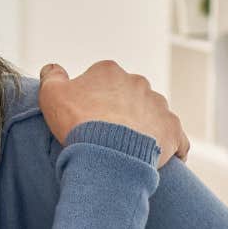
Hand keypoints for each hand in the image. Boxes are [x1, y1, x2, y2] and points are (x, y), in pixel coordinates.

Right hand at [37, 61, 188, 168]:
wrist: (107, 152)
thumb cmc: (78, 122)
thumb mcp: (51, 94)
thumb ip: (52, 76)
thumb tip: (52, 68)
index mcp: (109, 72)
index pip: (101, 81)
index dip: (92, 99)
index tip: (86, 117)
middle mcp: (138, 83)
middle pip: (128, 95)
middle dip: (120, 111)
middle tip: (106, 134)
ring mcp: (158, 105)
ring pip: (152, 114)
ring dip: (143, 127)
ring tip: (129, 150)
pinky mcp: (172, 129)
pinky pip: (177, 139)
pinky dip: (171, 147)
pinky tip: (164, 159)